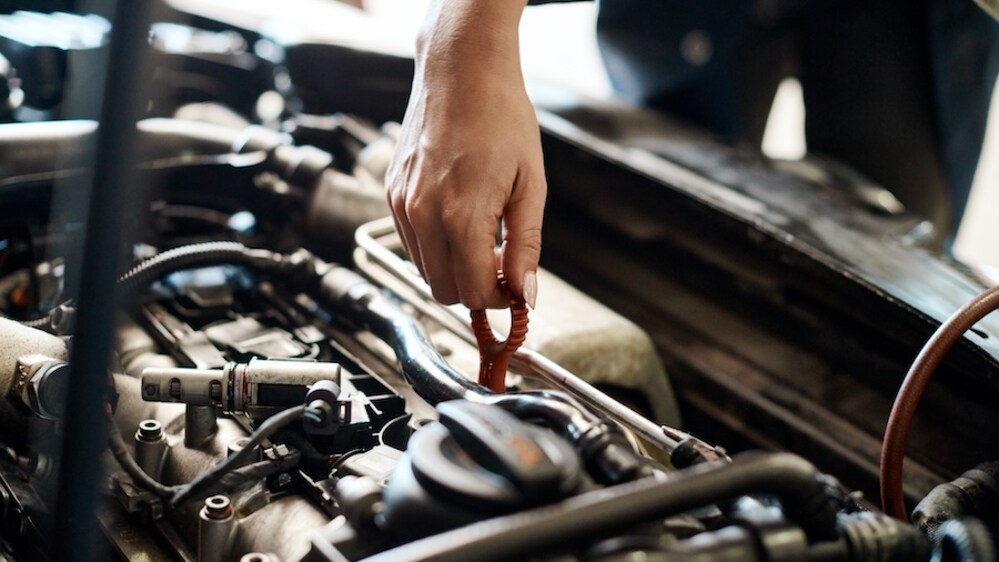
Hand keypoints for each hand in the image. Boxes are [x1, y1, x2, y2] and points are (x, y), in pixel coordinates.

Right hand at [386, 0, 544, 309]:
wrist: (461, 69)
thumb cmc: (501, 116)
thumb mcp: (530, 185)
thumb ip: (526, 246)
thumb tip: (526, 294)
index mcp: (461, 216)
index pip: (473, 292)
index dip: (498, 298)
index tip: (514, 287)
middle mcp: (423, 214)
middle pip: (444, 291)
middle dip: (475, 288)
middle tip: (501, 264)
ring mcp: (401, 203)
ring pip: (423, 270)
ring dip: (454, 268)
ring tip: (483, 237)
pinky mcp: (391, 192)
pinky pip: (410, 241)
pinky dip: (435, 246)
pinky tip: (458, 219)